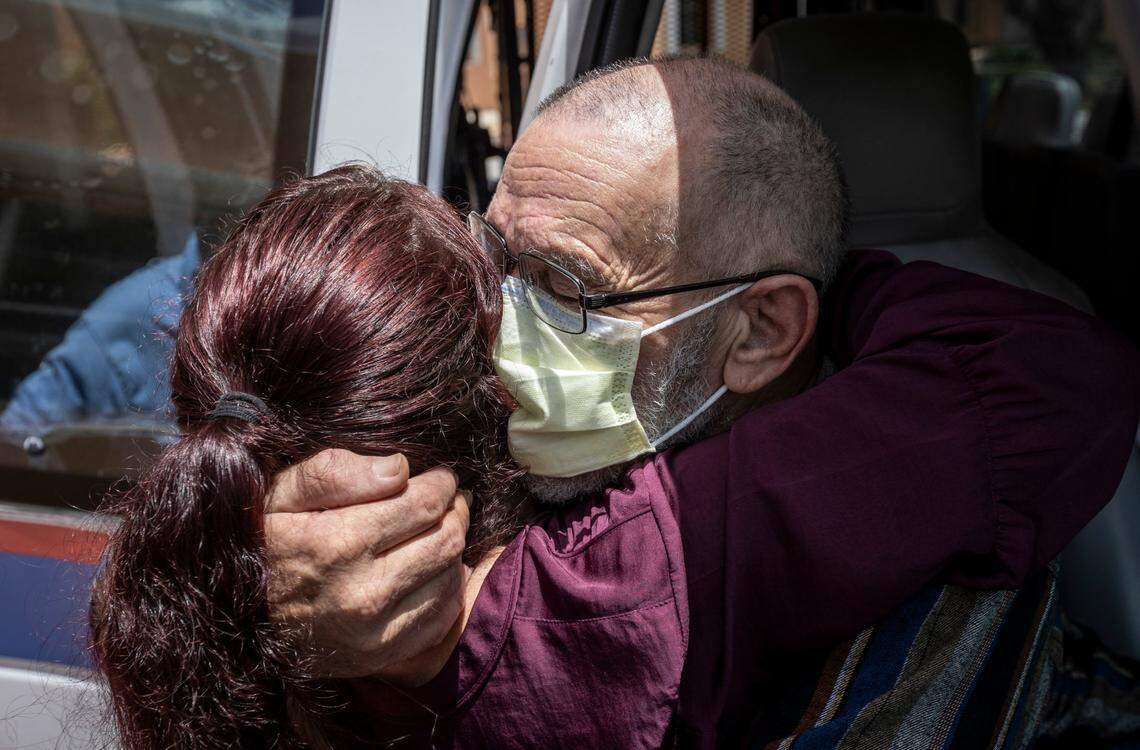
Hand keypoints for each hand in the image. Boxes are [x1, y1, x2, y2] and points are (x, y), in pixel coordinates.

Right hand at [263, 449, 468, 678]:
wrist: (235, 617)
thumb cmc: (262, 542)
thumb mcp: (280, 494)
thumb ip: (335, 472)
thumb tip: (399, 469)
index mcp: (337, 545)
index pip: (424, 504)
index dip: (441, 483)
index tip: (439, 477)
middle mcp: (361, 594)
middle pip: (446, 539)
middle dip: (454, 511)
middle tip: (447, 500)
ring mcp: (374, 633)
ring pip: (450, 576)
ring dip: (452, 548)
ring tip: (434, 531)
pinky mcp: (382, 656)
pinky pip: (443, 616)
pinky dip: (446, 587)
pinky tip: (427, 570)